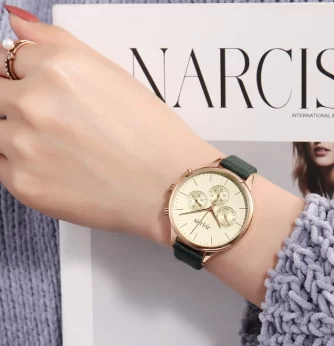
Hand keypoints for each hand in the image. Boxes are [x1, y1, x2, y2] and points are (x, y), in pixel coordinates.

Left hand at [0, 8, 305, 306]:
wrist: (168, 188)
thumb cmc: (152, 136)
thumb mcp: (113, 75)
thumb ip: (57, 42)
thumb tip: (16, 20)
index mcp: (57, 68)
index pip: (6, 58)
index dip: (23, 77)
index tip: (37, 92)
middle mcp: (34, 102)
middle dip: (18, 104)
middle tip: (56, 125)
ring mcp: (24, 145)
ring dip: (19, 136)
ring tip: (62, 151)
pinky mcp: (23, 184)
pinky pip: (1, 164)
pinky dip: (22, 165)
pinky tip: (58, 170)